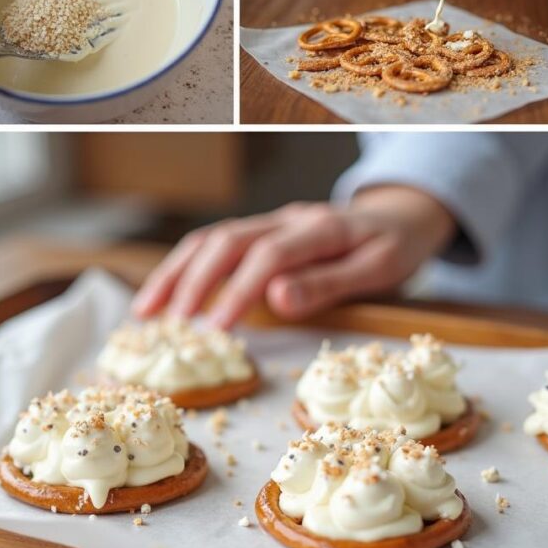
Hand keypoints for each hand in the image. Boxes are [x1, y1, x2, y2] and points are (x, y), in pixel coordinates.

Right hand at [131, 186, 456, 328]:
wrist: (401, 217)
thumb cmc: (394, 250)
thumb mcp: (381, 271)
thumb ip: (329, 284)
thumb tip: (277, 297)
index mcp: (322, 229)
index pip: (268, 256)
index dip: (238, 291)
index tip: (217, 330)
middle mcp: (287, 218)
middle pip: (227, 240)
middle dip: (193, 281)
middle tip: (172, 324)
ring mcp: (269, 222)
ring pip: (209, 239)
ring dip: (174, 273)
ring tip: (146, 311)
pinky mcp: (258, 231)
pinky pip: (212, 244)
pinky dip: (183, 268)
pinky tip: (162, 296)